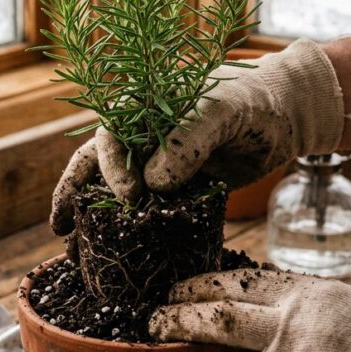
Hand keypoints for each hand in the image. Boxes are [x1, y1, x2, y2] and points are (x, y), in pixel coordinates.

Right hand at [50, 38, 344, 232]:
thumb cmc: (256, 98)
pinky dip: (130, 228)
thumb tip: (152, 182)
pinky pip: (148, 208)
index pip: (108, 135)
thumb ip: (189, 138)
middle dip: (73, 193)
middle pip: (96, 163)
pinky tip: (115, 253)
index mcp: (144, 106)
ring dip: (92, 215)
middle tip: (60, 227)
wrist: (290, 114)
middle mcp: (143, 134)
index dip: (108, 166)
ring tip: (72, 248)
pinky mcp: (178, 187)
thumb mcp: (225, 109)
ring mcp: (159, 162)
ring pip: (115, 188)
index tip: (129, 196)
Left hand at [149, 266, 350, 351]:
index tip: (174, 291)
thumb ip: (302, 307)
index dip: (197, 286)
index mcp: (303, 296)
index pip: (234, 283)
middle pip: (213, 322)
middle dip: (175, 321)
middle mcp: (289, 330)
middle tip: (153, 323)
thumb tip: (264, 310)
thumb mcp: (349, 302)